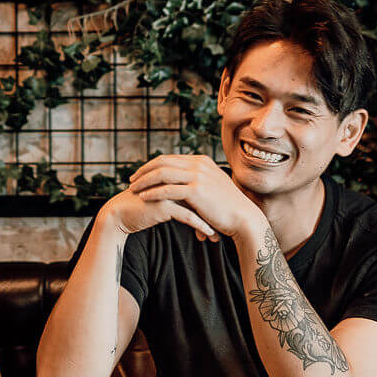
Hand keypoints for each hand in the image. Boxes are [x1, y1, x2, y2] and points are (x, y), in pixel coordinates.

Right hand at [100, 179, 219, 241]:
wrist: (119, 215)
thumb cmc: (140, 208)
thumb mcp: (162, 199)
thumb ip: (177, 195)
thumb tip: (196, 204)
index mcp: (173, 176)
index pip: (199, 188)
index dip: (210, 204)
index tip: (219, 218)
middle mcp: (172, 180)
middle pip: (201, 196)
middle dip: (213, 213)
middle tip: (223, 226)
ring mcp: (168, 190)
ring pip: (197, 206)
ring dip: (209, 221)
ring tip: (217, 235)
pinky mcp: (164, 204)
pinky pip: (188, 216)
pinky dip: (200, 225)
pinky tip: (209, 234)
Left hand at [128, 154, 265, 240]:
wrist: (244, 218)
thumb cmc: (228, 207)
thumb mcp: (212, 187)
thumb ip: (198, 181)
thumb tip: (183, 184)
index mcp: (202, 161)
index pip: (170, 158)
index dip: (152, 165)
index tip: (140, 174)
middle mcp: (199, 164)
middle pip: (162, 162)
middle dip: (144, 170)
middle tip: (131, 180)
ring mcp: (198, 176)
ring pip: (162, 174)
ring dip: (144, 181)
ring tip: (133, 189)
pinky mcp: (196, 190)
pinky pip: (168, 189)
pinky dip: (153, 193)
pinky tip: (143, 198)